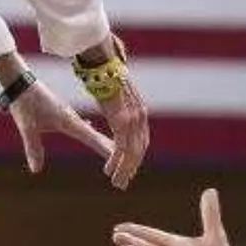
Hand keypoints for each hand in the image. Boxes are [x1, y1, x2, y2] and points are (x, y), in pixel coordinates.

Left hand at [7, 77, 112, 173]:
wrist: (20, 81)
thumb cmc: (24, 102)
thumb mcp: (27, 127)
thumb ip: (33, 148)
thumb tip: (36, 170)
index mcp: (69, 121)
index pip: (93, 138)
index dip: (107, 150)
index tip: (122, 159)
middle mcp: (74, 119)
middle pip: (99, 137)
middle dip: (113, 151)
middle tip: (128, 165)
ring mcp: (71, 116)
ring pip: (95, 133)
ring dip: (107, 144)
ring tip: (119, 154)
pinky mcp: (65, 114)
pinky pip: (86, 128)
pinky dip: (93, 136)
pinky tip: (96, 136)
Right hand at [95, 72, 149, 189]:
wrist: (103, 62)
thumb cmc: (105, 76)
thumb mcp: (116, 94)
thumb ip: (120, 105)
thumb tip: (118, 108)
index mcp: (139, 111)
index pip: (142, 141)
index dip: (135, 157)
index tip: (128, 169)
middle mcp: (139, 116)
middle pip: (139, 150)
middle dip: (131, 168)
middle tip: (122, 183)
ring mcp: (132, 120)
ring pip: (131, 153)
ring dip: (123, 170)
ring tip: (115, 182)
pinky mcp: (122, 121)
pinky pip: (121, 148)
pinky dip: (115, 162)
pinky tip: (108, 170)